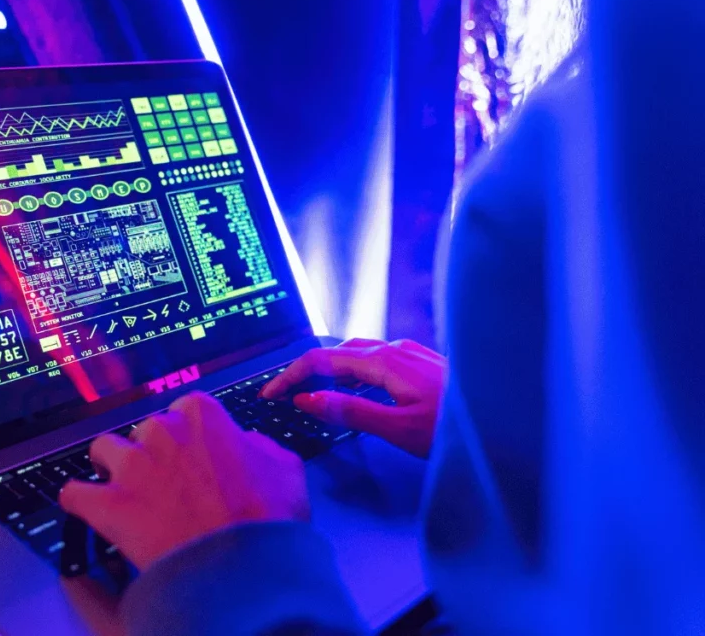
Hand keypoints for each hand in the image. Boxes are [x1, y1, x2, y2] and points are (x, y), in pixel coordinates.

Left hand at [59, 392, 309, 570]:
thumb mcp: (285, 467)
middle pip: (145, 431)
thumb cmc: (267, 519)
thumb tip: (247, 444)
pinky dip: (81, 501)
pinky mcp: (107, 503)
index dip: (191, 437)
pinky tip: (92, 510)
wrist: (243, 568)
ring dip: (112, 468)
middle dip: (154, 454)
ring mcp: (131, 465)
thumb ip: (259, 445)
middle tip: (170, 484)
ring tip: (127, 492)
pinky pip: (74, 493)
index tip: (195, 457)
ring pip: (103, 451)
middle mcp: (162, 430)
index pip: (185, 411)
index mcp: (202, 414)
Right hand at [260, 339, 446, 457]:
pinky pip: (375, 358)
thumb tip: (307, 398)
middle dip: (306, 369)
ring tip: (313, 390)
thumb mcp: (397, 428)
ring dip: (329, 369)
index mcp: (384, 361)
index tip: (270, 394)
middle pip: (336, 351)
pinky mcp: (422, 362)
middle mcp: (396, 349)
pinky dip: (352, 370)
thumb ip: (348, 411)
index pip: (322, 359)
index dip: (291, 375)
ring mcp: (411, 353)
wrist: (507, 419)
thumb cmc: (457, 429)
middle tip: (285, 393)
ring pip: (357, 353)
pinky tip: (357, 386)